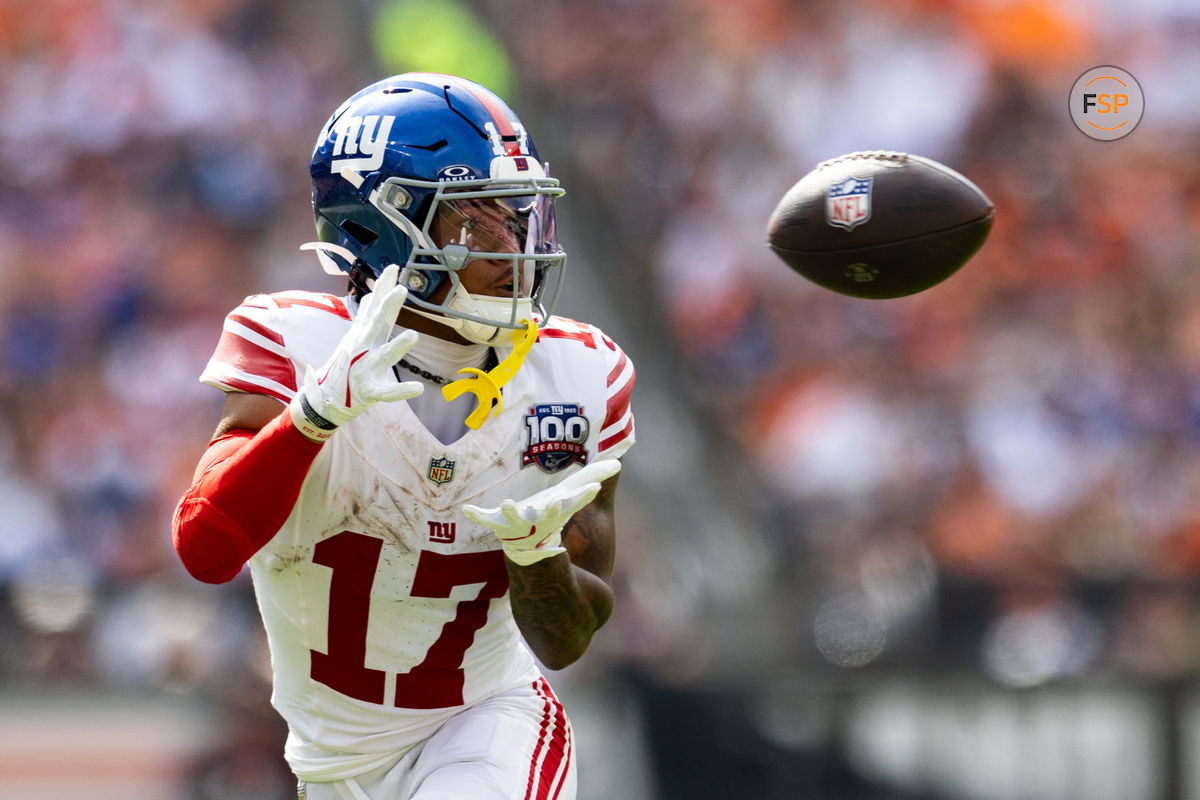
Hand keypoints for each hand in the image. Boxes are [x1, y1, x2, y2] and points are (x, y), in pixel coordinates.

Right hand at [288, 264, 423, 440]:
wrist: (325, 400)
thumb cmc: (344, 367)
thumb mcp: (353, 340)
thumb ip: (364, 319)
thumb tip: (370, 298)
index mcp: (364, 336)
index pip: (375, 307)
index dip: (383, 287)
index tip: (393, 267)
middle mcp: (364, 349)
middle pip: (377, 325)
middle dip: (388, 307)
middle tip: (401, 289)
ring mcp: (365, 370)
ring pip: (384, 357)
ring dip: (398, 347)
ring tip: (414, 336)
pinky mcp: (369, 392)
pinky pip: (387, 392)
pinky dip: (401, 391)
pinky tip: (418, 388)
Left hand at [462, 460, 621, 565]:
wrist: (528, 546)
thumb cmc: (550, 515)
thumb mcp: (570, 499)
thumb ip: (588, 482)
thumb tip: (617, 463)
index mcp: (555, 513)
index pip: (571, 505)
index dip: (581, 497)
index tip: (592, 487)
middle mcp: (537, 520)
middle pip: (543, 516)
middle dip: (548, 511)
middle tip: (553, 503)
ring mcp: (515, 523)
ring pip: (511, 519)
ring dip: (509, 512)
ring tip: (507, 502)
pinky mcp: (496, 523)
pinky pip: (484, 519)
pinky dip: (477, 515)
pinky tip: (467, 509)